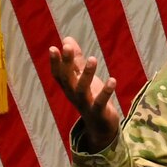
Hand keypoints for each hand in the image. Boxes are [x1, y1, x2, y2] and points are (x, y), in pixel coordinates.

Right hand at [47, 36, 122, 151]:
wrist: (101, 126)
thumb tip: (67, 39)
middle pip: (67, 79)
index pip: (58, 74)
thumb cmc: (90, 97)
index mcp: (69, 87)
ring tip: (92, 59)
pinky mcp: (98, 112)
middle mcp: (73, 95)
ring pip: (82, 90)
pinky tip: (112, 80)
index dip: (55, 62)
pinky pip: (100, 102)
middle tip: (68, 48)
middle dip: (67, 63)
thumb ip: (76, 60)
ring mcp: (85, 104)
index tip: (54, 47)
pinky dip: (106, 92)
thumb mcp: (82, 77)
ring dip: (86, 74)